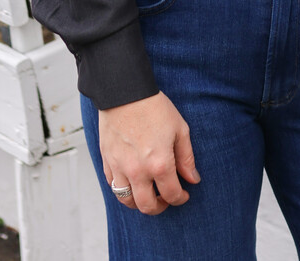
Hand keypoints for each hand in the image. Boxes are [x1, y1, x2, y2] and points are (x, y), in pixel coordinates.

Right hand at [99, 90, 200, 214]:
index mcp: (159, 163)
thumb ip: (186, 157)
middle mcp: (138, 170)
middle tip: (166, 199)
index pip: (171, 194)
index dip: (180, 198)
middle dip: (159, 207)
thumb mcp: (179, 129)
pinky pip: (113, 185)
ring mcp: (120, 167)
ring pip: (127, 200)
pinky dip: (123, 188)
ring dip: (139, 202)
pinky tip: (132, 180)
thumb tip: (193, 179)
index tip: (184, 194)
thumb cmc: (154, 107)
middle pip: (147, 206)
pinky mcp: (107, 160)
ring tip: (148, 193)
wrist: (125, 92)